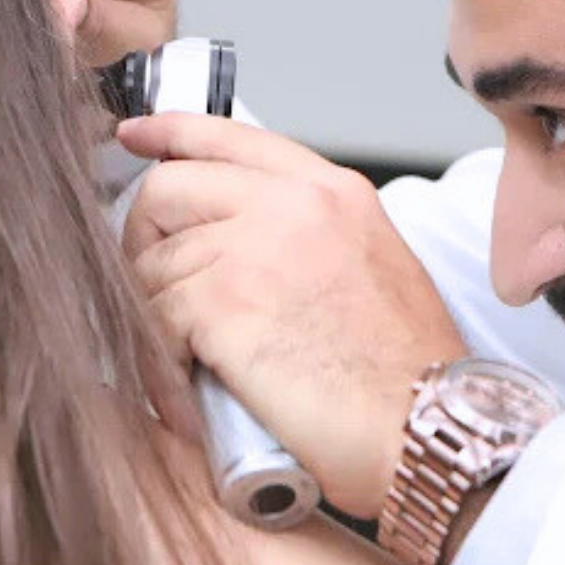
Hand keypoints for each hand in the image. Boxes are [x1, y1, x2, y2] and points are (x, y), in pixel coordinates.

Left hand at [118, 113, 467, 518]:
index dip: (169, 133)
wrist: (430, 431)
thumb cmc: (405, 372)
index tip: (134, 137)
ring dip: (153, 318)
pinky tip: (182, 394)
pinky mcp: (225, 303)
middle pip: (169, 188)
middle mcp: (294, 204)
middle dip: (142, 239)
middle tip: (153, 288)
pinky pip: (152, 320)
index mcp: (331, 190)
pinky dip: (156, 364)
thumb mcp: (369, 265)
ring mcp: (257, 248)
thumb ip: (304, 232)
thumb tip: (231, 236)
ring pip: (152, 263)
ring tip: (183, 363)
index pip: (228, 135)